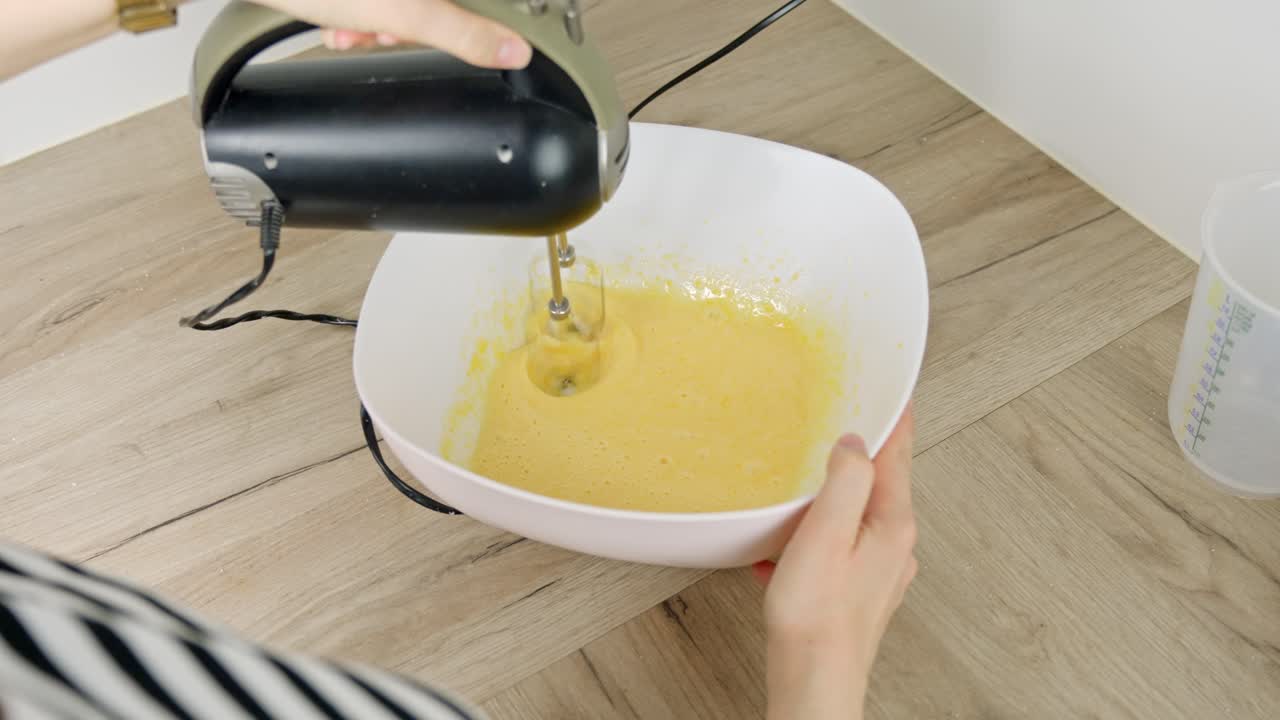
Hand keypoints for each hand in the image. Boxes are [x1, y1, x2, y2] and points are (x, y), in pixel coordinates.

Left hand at [256, 0, 532, 68]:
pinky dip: (354, 18)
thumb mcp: (406, 13)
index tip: (462, 39)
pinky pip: (370, 2)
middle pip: (436, 3)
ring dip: (376, 27)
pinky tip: (338, 26)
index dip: (475, 21)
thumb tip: (515, 50)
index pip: (480, 3)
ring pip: (399, 5)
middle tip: (386, 32)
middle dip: (406, 25)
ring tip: (353, 31)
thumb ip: (464, 33)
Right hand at [754, 406, 916, 719]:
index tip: (897, 387)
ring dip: (836, 492)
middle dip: (863, 451)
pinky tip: (787, 543)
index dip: (894, 415)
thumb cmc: (817, 618)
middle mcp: (893, 545)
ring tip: (811, 477)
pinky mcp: (856, 590)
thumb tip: (853, 443)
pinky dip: (815, 533)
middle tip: (850, 419)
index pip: (899, 452)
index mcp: (891, 524)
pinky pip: (838, 545)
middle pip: (882, 481)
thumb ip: (845, 481)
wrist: (813, 682)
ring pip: (858, 514)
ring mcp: (877, 570)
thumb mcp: (825, 534)